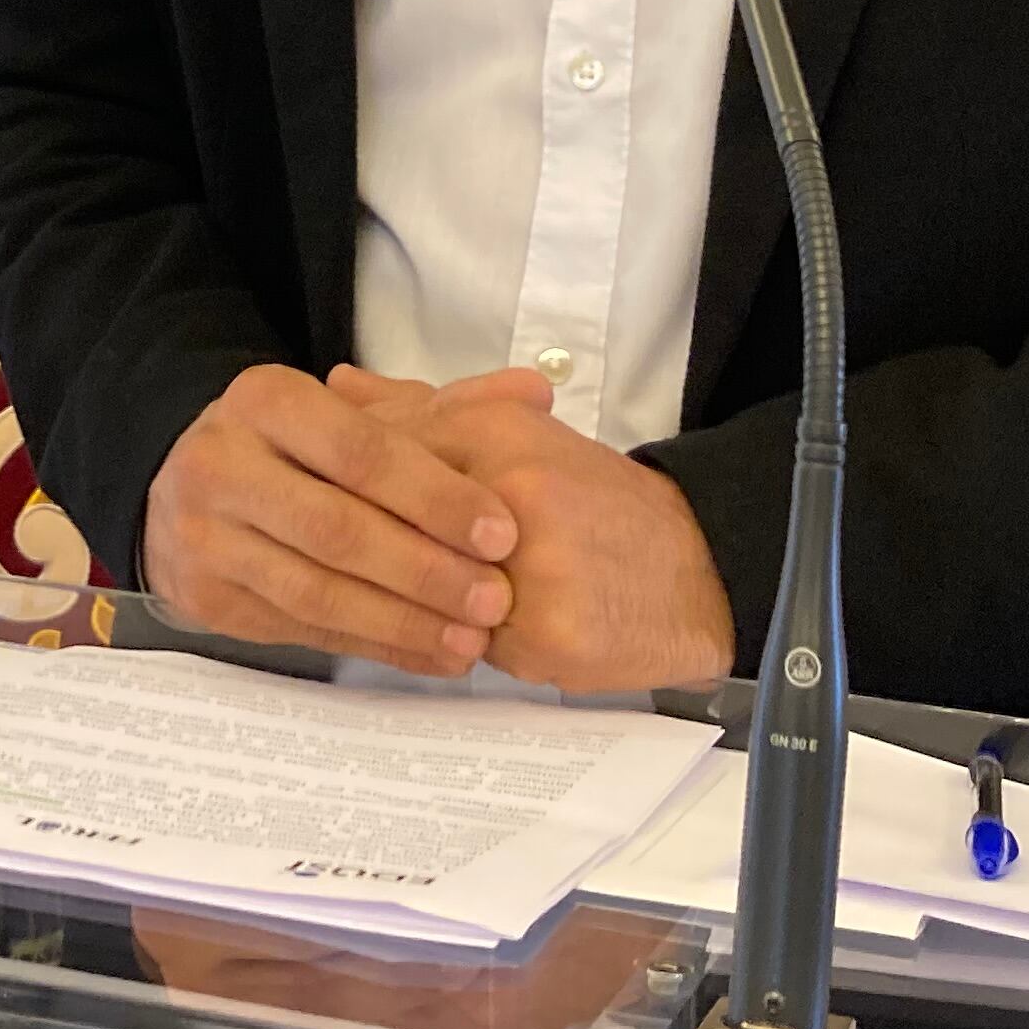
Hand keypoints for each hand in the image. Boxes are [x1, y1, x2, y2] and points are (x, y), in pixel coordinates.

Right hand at [142, 364, 520, 677]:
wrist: (186, 486)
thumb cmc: (295, 446)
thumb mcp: (353, 410)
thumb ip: (445, 407)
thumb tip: (535, 391)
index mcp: (266, 401)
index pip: (360, 450)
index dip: (434, 496)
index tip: (501, 532)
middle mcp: (221, 464)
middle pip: (337, 528)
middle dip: (425, 569)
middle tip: (495, 599)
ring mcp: (204, 536)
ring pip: (316, 589)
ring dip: (403, 621)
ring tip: (471, 639)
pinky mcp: (205, 598)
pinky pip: (302, 628)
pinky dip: (374, 645)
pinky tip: (429, 653)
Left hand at [329, 366, 735, 690]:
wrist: (698, 569)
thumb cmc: (598, 503)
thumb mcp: (517, 436)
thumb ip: (423, 409)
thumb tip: (339, 384)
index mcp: (499, 435)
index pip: (381, 451)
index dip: (345, 481)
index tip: (331, 496)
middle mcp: (508, 494)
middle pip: (389, 525)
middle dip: (370, 547)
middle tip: (362, 558)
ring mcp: (524, 568)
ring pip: (419, 592)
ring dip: (414, 598)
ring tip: (430, 594)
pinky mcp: (540, 635)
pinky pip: (463, 644)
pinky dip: (459, 639)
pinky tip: (480, 628)